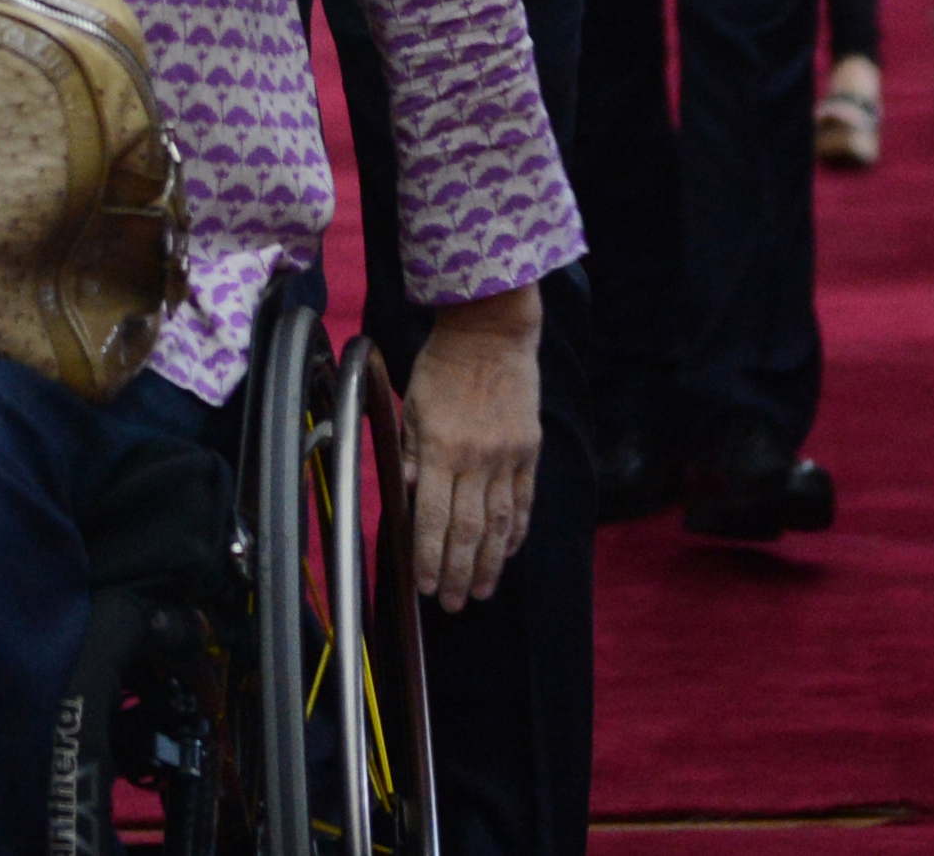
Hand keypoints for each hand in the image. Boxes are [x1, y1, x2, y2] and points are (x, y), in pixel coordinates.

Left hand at [403, 286, 542, 610]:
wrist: (492, 330)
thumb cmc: (443, 365)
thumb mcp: (413, 405)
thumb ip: (411, 452)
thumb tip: (404, 495)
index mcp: (440, 448)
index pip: (431, 518)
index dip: (427, 558)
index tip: (423, 587)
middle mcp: (475, 458)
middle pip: (467, 530)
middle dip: (456, 573)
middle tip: (451, 604)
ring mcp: (507, 455)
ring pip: (499, 523)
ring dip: (489, 564)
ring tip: (481, 592)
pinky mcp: (529, 448)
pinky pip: (524, 498)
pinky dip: (517, 530)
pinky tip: (509, 552)